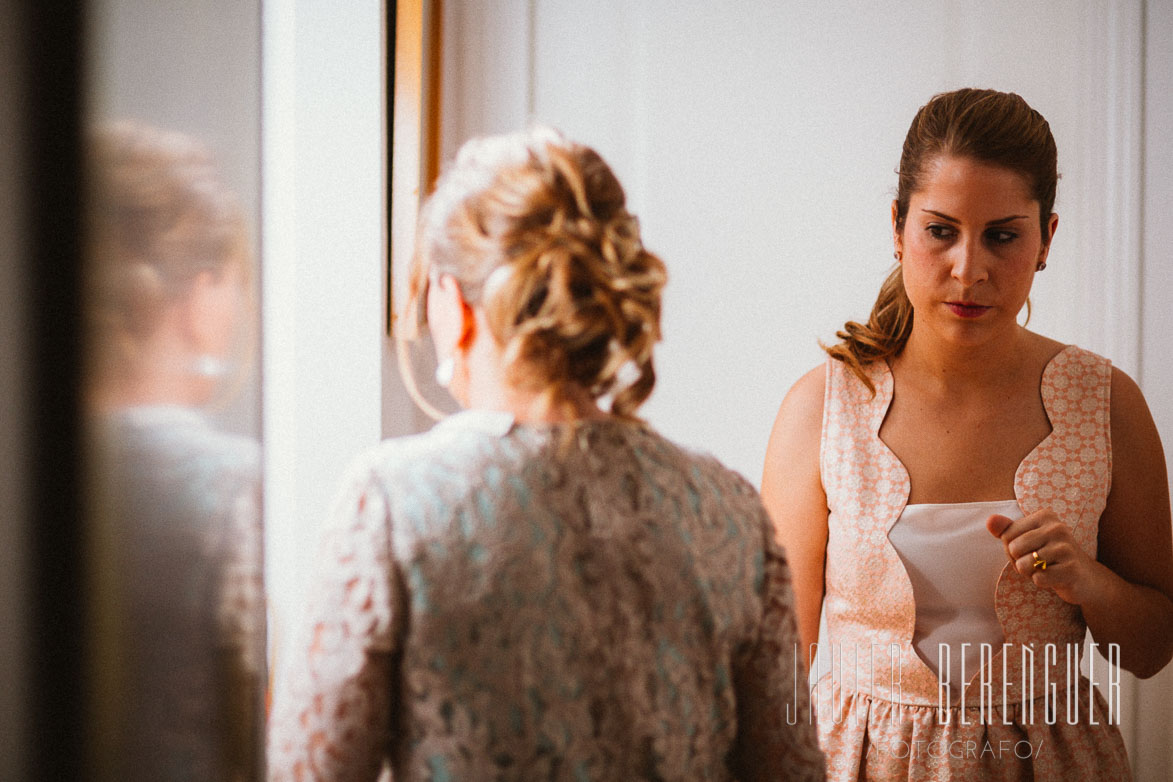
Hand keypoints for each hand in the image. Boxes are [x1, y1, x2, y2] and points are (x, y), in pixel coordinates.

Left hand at [986, 509, 1104, 605]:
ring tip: (1046, 568)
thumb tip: (990, 520)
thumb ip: (1006, 529)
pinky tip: (1054, 578)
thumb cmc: (1049, 556)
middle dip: (1019, 561)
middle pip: (1013, 549)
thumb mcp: (1026, 539)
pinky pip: (1038, 579)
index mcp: (1045, 516)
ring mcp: (1066, 548)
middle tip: (1037, 562)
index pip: (1006, 535)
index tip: (1030, 550)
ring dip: (1030, 572)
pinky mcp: (1071, 569)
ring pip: (1024, 565)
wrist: (1084, 577)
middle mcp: (1057, 528)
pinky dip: (1041, 582)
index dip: (1012, 549)